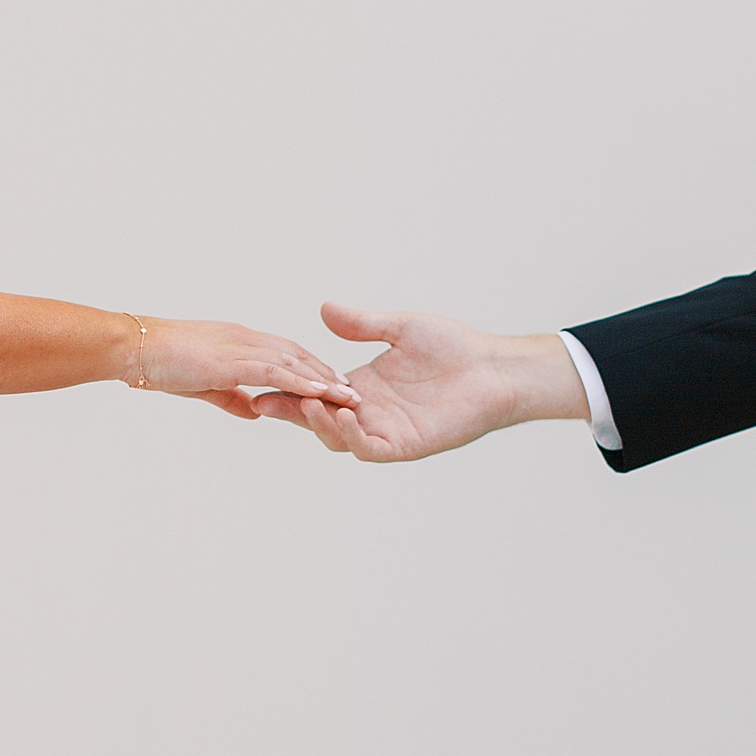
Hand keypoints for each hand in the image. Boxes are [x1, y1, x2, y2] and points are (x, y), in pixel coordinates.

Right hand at [135, 317, 360, 418]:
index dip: (311, 366)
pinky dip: (300, 382)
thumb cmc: (159, 362)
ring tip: (348, 397)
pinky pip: (274, 371)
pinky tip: (320, 393)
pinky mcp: (230, 362)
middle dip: (326, 372)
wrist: (133, 346)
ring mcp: (238, 348)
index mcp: (237, 340)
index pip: (283, 351)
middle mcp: (243, 338)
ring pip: (292, 362)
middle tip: (352, 392)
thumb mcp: (201, 383)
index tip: (332, 381)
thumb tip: (255, 411)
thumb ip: (231, 396)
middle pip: (296, 354)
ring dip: (323, 380)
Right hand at [250, 302, 588, 459]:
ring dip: (318, 424)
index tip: (262, 380)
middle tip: (264, 399)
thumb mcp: (399, 328)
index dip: (288, 389)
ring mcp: (386, 430)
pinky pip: (369, 447)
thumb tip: (325, 308)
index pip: (315, 392)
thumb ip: (361, 324)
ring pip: (338, 438)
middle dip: (290, 411)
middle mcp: (369, 412)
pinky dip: (351, 436)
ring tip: (304, 404)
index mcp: (362, 387)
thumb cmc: (454, 347)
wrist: (494, 367)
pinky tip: (343, 416)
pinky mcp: (406, 444)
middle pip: (317, 419)